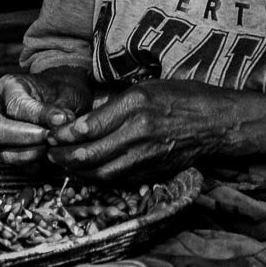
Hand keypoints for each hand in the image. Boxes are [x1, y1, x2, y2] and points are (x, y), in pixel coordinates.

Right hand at [0, 67, 91, 166]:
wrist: (67, 102)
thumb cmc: (65, 92)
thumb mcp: (68, 91)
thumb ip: (62, 105)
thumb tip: (62, 121)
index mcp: (8, 87)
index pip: (15, 104)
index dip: (38, 114)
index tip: (61, 119)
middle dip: (28, 136)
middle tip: (53, 136)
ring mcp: (2, 135)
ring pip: (5, 153)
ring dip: (33, 153)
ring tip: (55, 144)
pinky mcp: (11, 154)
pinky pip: (19, 167)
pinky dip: (37, 164)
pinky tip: (53, 153)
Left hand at [46, 79, 220, 183]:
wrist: (216, 122)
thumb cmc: (181, 97)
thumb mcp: (145, 87)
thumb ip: (114, 103)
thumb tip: (83, 117)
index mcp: (135, 104)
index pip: (89, 126)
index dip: (65, 135)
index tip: (51, 135)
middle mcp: (139, 131)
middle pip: (91, 154)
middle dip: (65, 157)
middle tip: (49, 154)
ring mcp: (147, 155)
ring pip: (103, 172)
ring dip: (79, 172)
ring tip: (64, 165)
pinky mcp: (153, 171)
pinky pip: (120, 180)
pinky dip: (100, 178)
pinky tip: (90, 173)